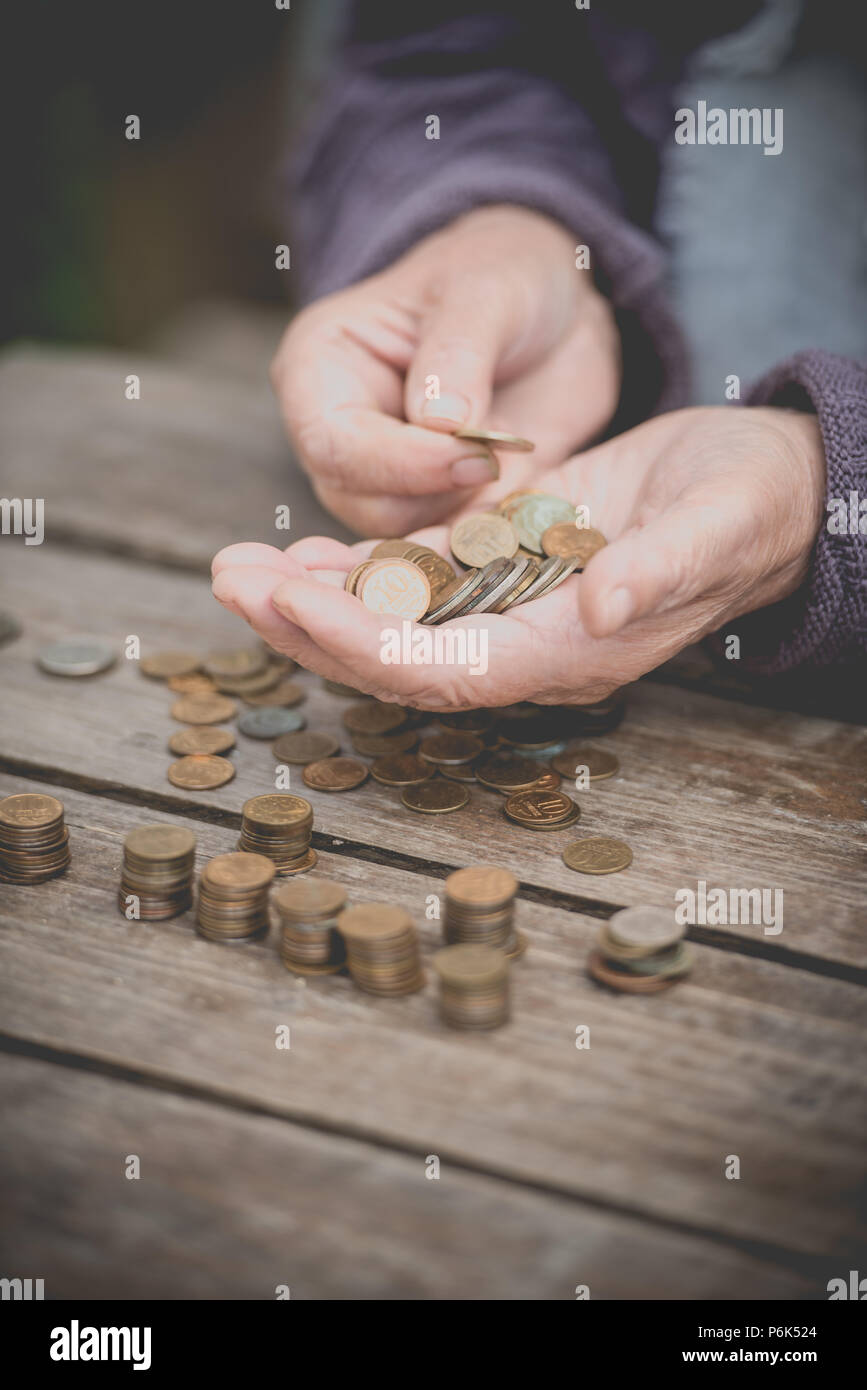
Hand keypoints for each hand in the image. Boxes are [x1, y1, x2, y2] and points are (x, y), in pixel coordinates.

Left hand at [211, 406, 825, 708]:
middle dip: (309, 625)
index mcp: (570, 650)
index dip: (367, 645)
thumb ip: (659, 572)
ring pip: (390, 620)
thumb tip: (598, 613)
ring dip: (311, 597)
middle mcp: (525, 642)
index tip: (294, 603)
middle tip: (229, 580)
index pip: (447, 670)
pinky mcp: (499, 565)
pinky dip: (351, 567)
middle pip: (396, 657)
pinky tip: (297, 548)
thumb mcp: (718, 526)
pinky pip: (410, 581)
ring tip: (237, 566)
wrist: (759, 486)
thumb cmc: (750, 506)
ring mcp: (506, 606)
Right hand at [270, 204, 620, 537]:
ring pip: (406, 537)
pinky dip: (491, 537)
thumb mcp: (486, 288)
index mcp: (321, 372)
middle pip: (361, 504)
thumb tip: (440, 423)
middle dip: (434, 496)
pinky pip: (454, 547)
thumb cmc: (503, 274)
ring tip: (513, 470)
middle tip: (498, 464)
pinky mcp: (440, 512)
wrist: (557, 311)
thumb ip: (459, 351)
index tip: (472, 456)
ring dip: (465, 519)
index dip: (399, 462)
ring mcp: (389, 482)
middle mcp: (342, 437)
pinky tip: (525, 503)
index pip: (333, 444)